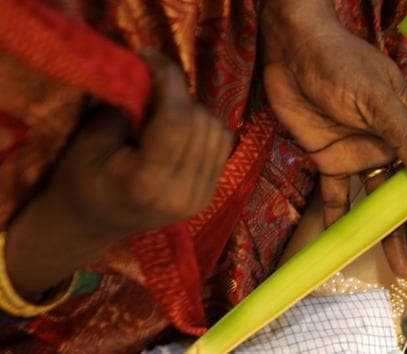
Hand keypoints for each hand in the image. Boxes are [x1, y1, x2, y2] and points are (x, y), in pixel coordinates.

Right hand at [5, 52, 231, 297]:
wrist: (92, 224)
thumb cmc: (82, 181)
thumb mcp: (89, 142)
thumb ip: (126, 109)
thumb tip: (152, 73)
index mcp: (147, 184)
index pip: (176, 121)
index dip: (169, 80)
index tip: (150, 56)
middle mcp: (183, 195)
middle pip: (201, 124)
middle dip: (179, 94)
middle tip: (151, 85)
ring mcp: (201, 198)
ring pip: (217, 132)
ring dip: (194, 109)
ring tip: (163, 111)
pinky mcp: (211, 194)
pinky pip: (222, 145)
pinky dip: (204, 126)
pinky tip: (179, 127)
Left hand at [262, 0, 406, 273]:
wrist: (290, 53)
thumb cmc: (341, 63)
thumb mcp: (376, 94)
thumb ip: (403, 133)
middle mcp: (390, 143)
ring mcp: (361, 154)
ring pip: (379, 199)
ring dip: (387, 231)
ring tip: (399, 266)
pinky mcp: (331, 161)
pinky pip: (337, 196)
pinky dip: (339, 219)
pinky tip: (344, 244)